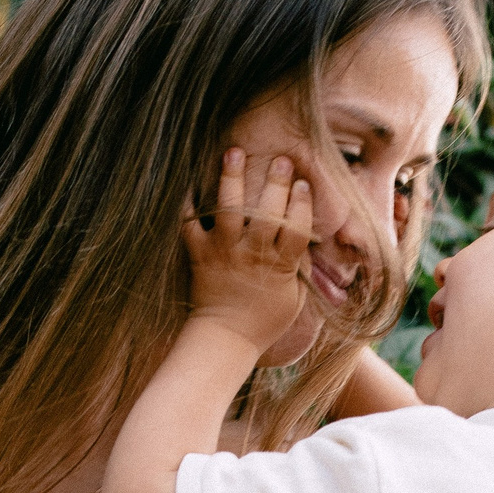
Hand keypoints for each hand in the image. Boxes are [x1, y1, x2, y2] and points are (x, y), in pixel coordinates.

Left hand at [185, 149, 313, 354]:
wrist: (225, 340)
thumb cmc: (264, 322)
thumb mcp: (293, 299)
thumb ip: (299, 268)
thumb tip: (306, 242)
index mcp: (280, 266)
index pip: (295, 228)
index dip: (302, 205)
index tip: (304, 185)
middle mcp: (252, 254)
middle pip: (268, 212)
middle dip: (276, 183)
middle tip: (280, 160)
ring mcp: (225, 252)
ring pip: (229, 209)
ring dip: (232, 179)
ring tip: (233, 152)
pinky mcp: (200, 255)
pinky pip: (190, 226)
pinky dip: (187, 205)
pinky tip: (188, 182)